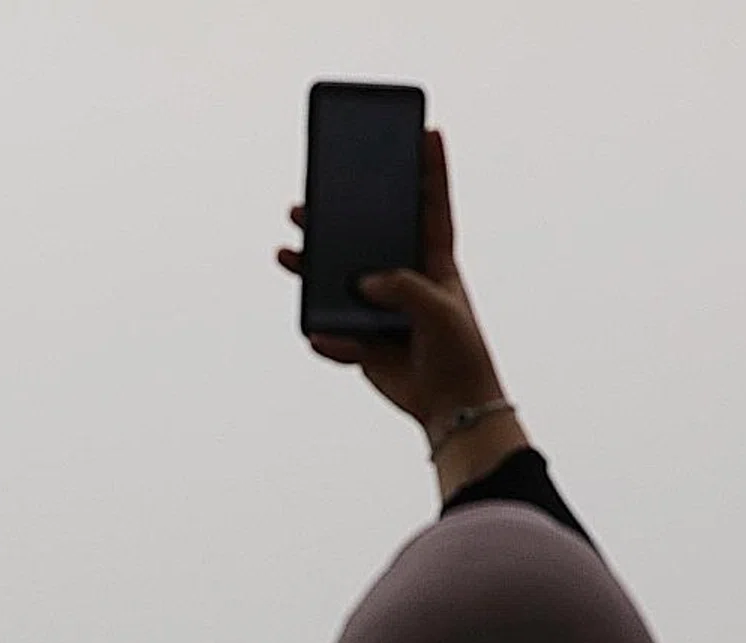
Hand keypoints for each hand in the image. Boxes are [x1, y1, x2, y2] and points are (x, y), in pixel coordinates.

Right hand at [277, 129, 507, 439]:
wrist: (450, 408)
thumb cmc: (458, 354)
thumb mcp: (438, 312)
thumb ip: (402, 288)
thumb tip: (362, 282)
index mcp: (434, 263)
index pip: (431, 207)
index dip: (430, 171)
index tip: (429, 131)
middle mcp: (404, 279)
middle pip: (368, 238)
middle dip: (339, 217)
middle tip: (310, 200)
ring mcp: (380, 309)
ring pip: (339, 279)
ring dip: (312, 267)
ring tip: (287, 253)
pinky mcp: (363, 341)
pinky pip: (334, 331)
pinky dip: (327, 337)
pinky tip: (322, 338)